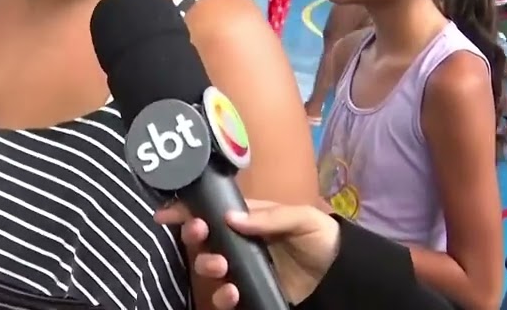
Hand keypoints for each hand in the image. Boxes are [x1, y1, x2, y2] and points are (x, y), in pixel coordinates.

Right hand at [155, 200, 340, 306]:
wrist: (340, 274)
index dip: (186, 210)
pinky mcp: (249, 292)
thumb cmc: (320, 237)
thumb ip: (269, 216)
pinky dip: (223, 295)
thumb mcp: (302, 217)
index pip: (211, 210)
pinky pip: (225, 296)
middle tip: (200, 234)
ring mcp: (242, 268)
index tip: (166, 214)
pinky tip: (232, 291)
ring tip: (221, 266)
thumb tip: (230, 217)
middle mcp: (238, 242)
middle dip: (194, 235)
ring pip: (209, 266)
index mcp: (247, 218)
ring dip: (207, 264)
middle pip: (203, 238)